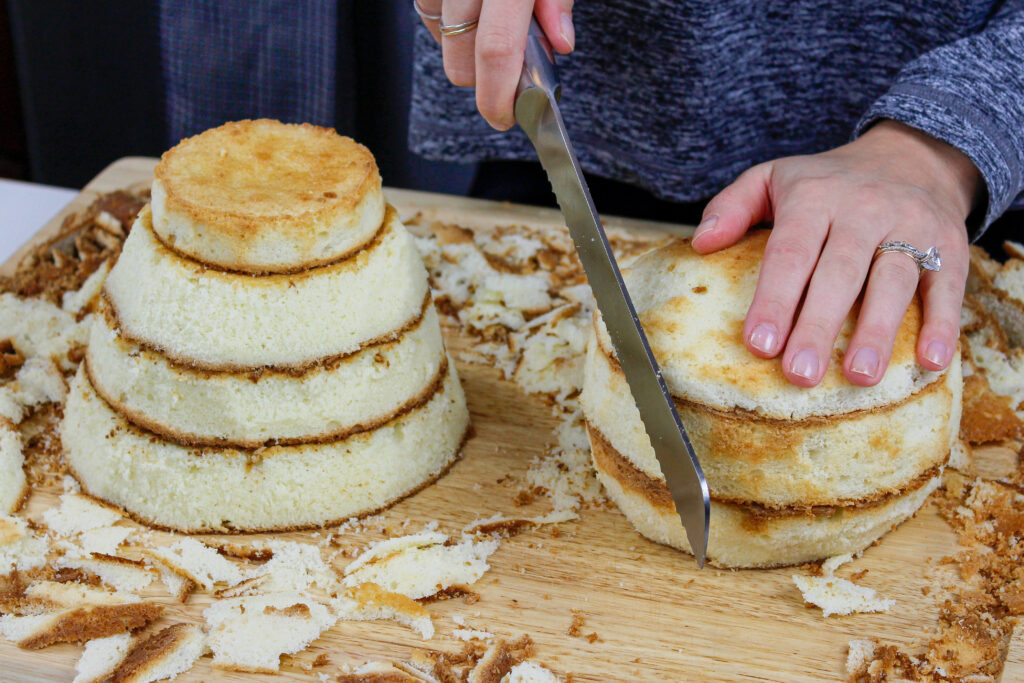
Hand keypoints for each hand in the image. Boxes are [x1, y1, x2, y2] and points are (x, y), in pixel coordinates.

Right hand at [416, 0, 574, 129]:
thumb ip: (557, 0)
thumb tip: (562, 42)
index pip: (496, 50)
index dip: (497, 95)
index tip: (504, 118)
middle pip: (461, 58)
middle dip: (483, 81)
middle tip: (509, 71)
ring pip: (441, 38)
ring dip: (465, 49)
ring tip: (493, 26)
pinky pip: (430, 15)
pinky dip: (449, 26)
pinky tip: (471, 16)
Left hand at [692, 121, 981, 386]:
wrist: (910, 156)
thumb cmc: (825, 183)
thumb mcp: (772, 177)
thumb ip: (731, 206)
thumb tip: (700, 244)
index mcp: (815, 197)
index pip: (791, 252)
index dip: (775, 299)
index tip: (758, 344)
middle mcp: (864, 210)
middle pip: (840, 273)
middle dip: (818, 325)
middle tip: (800, 374)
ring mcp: (911, 227)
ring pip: (893, 281)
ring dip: (877, 330)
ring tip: (858, 376)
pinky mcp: (950, 246)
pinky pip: (947, 286)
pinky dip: (943, 324)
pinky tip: (930, 361)